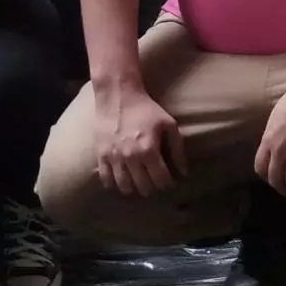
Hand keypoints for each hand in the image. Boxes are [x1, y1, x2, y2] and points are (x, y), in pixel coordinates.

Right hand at [92, 79, 185, 198]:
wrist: (118, 95)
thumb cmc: (145, 109)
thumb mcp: (168, 124)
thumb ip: (177, 149)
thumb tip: (184, 172)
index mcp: (149, 150)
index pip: (161, 180)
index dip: (167, 184)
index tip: (169, 183)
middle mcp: (131, 158)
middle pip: (143, 186)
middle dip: (152, 188)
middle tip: (154, 184)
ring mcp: (114, 157)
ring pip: (124, 187)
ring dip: (134, 190)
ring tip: (138, 186)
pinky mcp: (101, 154)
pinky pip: (106, 178)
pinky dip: (114, 185)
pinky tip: (120, 183)